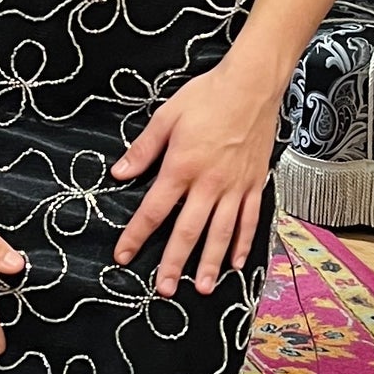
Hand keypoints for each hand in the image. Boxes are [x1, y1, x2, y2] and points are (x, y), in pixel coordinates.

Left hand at [110, 57, 283, 296]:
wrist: (252, 84)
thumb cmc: (208, 96)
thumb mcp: (167, 117)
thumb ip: (143, 149)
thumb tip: (119, 173)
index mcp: (181, 167)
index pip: (154, 210)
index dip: (136, 235)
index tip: (123, 256)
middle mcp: (209, 184)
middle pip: (187, 232)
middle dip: (174, 263)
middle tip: (165, 289)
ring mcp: (235, 187)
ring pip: (221, 233)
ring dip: (211, 263)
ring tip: (203, 288)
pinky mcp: (255, 183)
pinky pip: (249, 220)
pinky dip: (243, 244)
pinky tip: (237, 263)